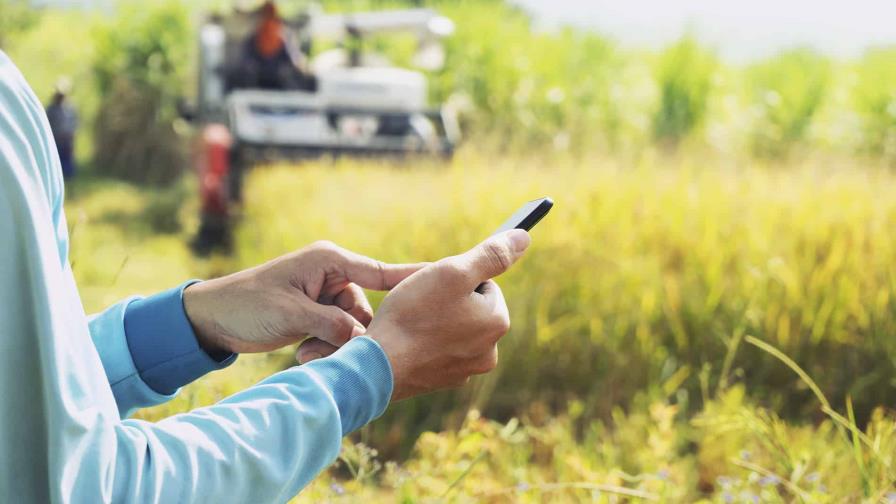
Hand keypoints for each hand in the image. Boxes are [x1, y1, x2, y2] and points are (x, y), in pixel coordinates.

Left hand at [183, 241, 424, 355]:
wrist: (211, 318)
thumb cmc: (247, 304)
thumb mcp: (291, 313)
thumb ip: (331, 325)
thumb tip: (364, 342)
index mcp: (329, 260)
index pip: (381, 271)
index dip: (412, 280)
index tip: (443, 283)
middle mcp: (332, 275)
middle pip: (368, 308)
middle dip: (355, 332)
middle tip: (330, 346)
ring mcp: (325, 295)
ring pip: (355, 325)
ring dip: (337, 343)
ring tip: (306, 350)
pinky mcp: (318, 314)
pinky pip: (339, 333)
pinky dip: (328, 346)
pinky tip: (304, 351)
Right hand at [366, 229, 530, 400]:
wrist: (378, 366)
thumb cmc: (414, 315)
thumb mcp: (453, 272)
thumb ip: (492, 255)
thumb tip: (523, 237)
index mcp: (497, 322)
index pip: (484, 283)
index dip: (456, 278)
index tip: (435, 287)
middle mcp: (489, 351)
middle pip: (470, 308)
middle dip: (448, 300)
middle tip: (420, 304)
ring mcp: (466, 370)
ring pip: (454, 329)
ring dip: (436, 321)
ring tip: (412, 322)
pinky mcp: (443, 381)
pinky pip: (438, 350)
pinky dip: (425, 342)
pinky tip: (407, 341)